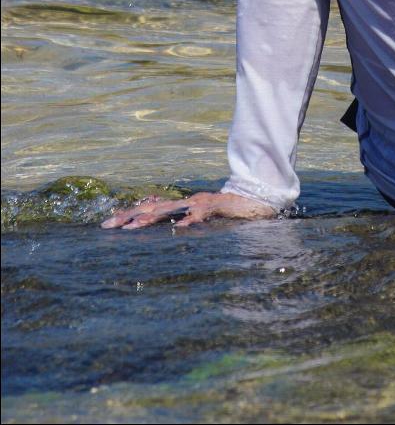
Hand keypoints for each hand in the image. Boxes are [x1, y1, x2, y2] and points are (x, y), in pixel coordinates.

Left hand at [100, 191, 276, 229]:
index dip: (129, 214)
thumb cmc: (226, 212)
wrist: (254, 199)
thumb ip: (184, 220)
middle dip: (128, 216)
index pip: (150, 208)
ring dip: (150, 219)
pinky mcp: (215, 207)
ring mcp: (199, 203)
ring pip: (171, 210)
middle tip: (107, 226)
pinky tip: (178, 229)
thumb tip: (168, 229)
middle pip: (152, 208)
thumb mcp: (200, 217)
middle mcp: (186, 202)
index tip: (108, 223)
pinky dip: (189, 221)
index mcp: (181, 206)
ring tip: (132, 227)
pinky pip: (200, 215)